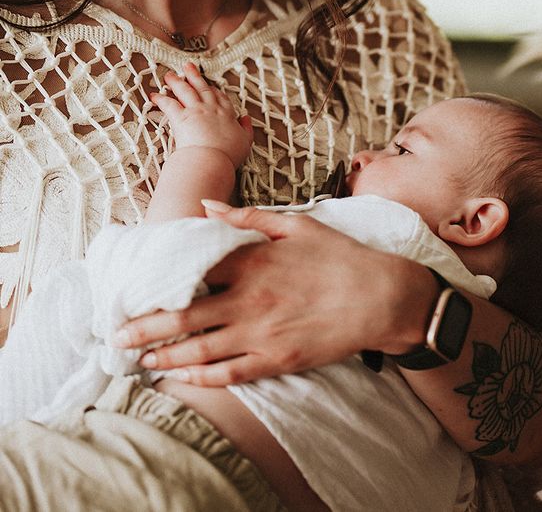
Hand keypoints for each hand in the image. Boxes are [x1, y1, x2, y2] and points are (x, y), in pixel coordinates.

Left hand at [114, 204, 435, 385]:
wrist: (383, 297)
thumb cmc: (341, 258)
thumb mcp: (298, 225)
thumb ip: (248, 216)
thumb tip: (206, 206)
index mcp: (252, 262)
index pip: (191, 272)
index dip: (158, 282)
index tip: (134, 287)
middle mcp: (250, 299)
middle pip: (183, 316)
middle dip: (144, 328)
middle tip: (115, 335)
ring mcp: (262, 333)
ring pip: (199, 350)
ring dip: (164, 356)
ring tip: (140, 359)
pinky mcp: (277, 359)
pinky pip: (230, 373)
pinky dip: (200, 378)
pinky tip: (181, 378)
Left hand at [151, 62, 252, 167]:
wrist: (213, 160)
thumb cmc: (228, 154)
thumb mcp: (245, 141)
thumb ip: (247, 129)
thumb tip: (247, 119)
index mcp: (226, 114)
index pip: (220, 97)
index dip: (214, 90)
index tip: (210, 86)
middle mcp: (210, 109)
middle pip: (202, 88)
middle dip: (194, 76)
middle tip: (188, 66)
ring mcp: (195, 111)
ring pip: (185, 91)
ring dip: (177, 82)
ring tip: (169, 75)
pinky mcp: (180, 118)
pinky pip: (168, 105)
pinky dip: (160, 99)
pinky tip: (154, 95)